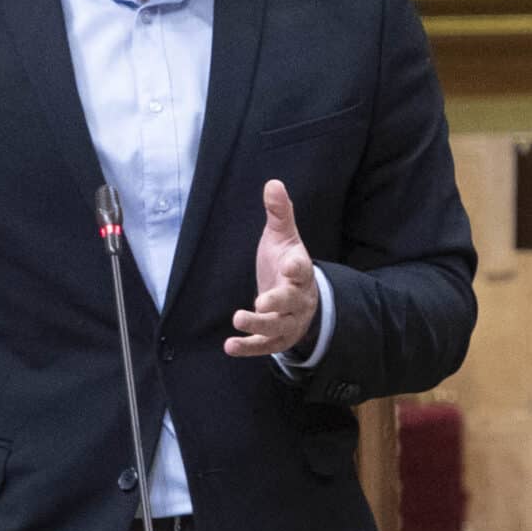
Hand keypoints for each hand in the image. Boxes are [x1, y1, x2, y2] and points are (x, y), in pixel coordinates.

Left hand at [226, 179, 319, 357]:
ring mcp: (289, 321)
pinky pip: (265, 345)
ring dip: (258, 325)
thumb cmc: (287, 262)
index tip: (289, 265)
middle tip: (260, 303)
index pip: (302, 269)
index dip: (296, 268)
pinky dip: (248, 347)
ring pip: (277, 327)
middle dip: (277, 303)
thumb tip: (273, 183)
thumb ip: (279, 213)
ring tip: (238, 318)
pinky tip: (229, 346)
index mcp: (300, 271)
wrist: (301, 298)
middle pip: (291, 303)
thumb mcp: (283, 236)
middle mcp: (298, 299)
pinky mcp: (277, 338)